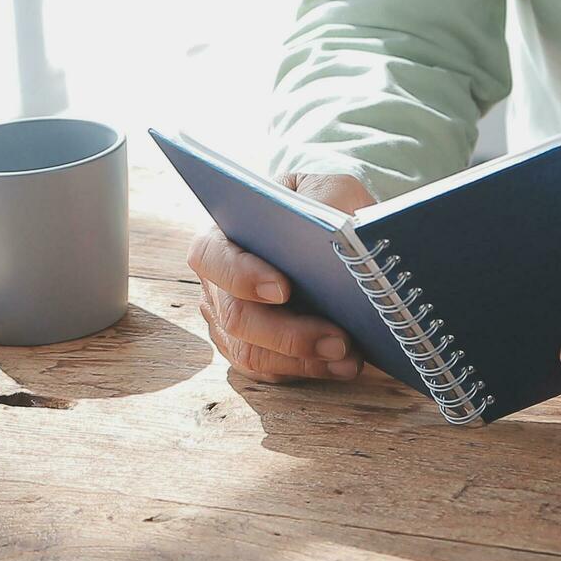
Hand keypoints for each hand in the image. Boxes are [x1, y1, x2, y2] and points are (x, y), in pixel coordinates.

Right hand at [187, 173, 376, 383]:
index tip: (283, 290)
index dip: (241, 276)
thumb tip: (344, 235)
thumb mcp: (329, 189)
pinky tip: (344, 365)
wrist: (334, 231)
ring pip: (252, 353)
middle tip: (337, 339)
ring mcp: (230, 321)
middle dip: (288, 334)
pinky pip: (272, 371)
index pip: (212, 256)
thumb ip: (328, 203)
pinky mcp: (254, 349)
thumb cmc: (324, 205)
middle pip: (236, 317)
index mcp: (223, 235)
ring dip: (303, 360)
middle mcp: (218, 283)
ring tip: (348, 357)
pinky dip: (309, 371)